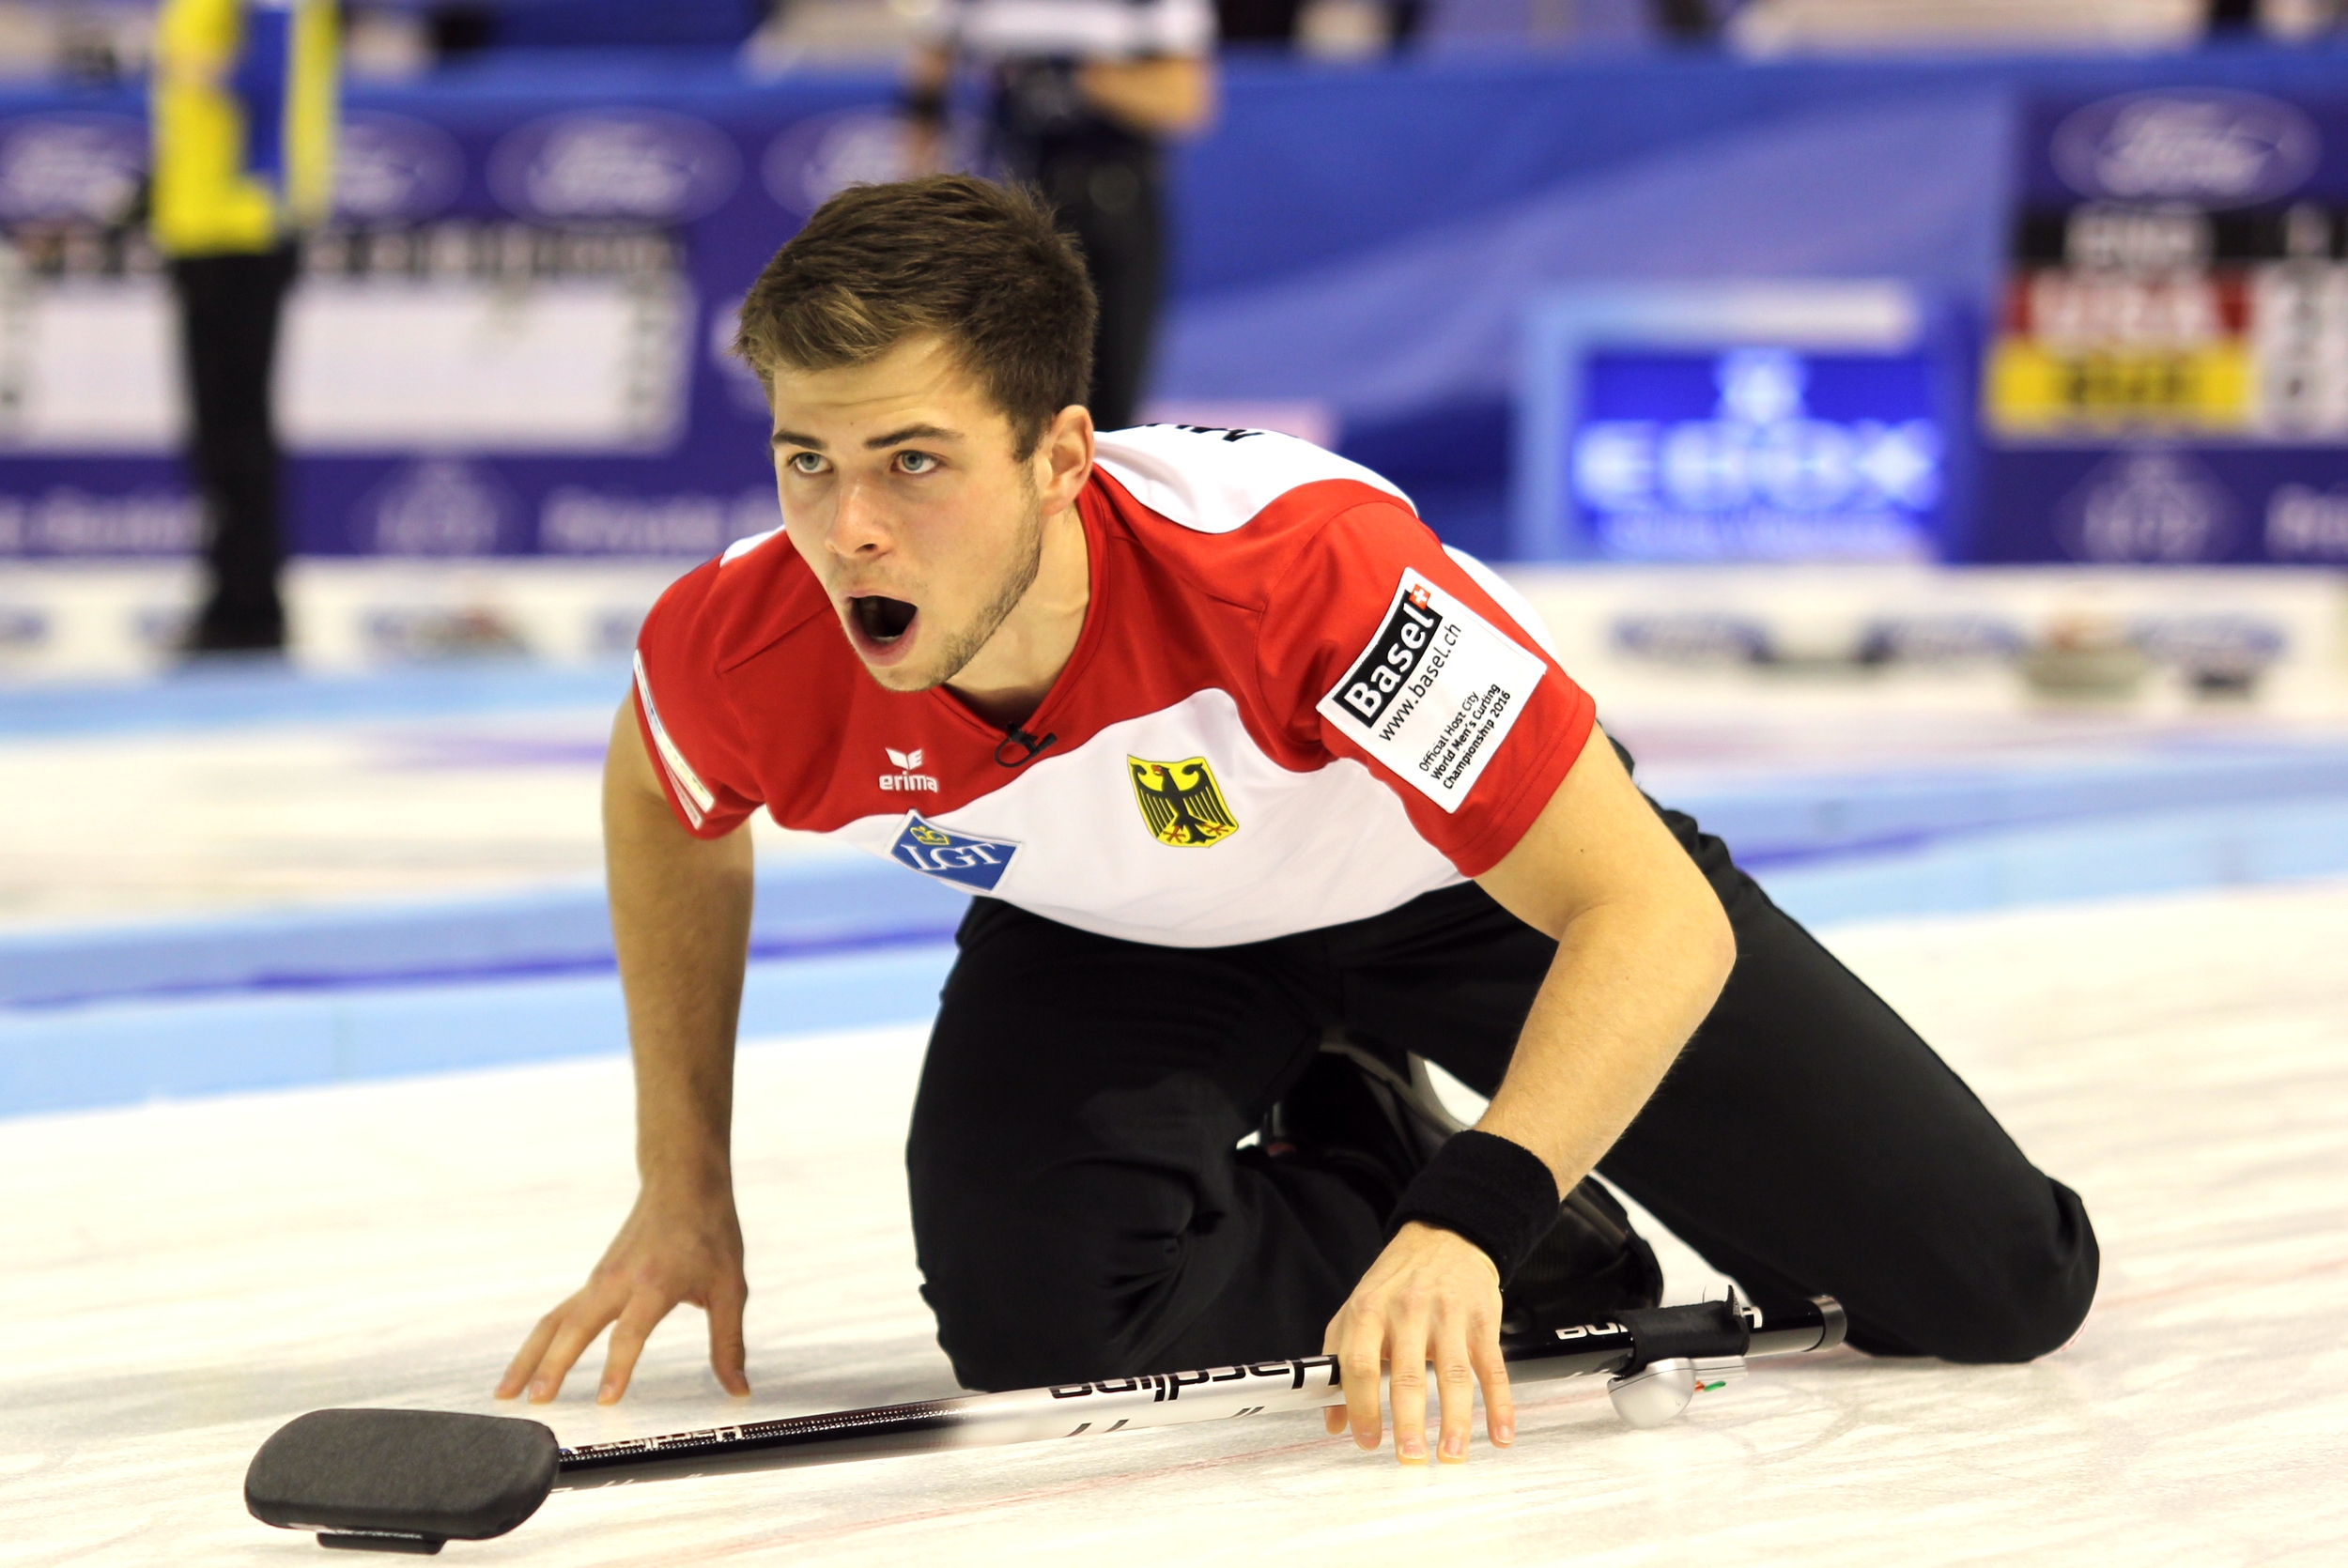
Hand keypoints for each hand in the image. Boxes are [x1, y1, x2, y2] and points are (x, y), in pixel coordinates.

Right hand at [496, 1184, 748, 1404]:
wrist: (682, 1182)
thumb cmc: (711, 1232)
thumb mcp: (730, 1287)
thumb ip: (729, 1343)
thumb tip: (739, 1391)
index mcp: (656, 1283)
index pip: (631, 1331)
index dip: (618, 1367)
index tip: (605, 1401)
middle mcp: (618, 1281)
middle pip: (575, 1326)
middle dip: (553, 1366)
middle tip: (536, 1404)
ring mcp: (600, 1280)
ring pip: (554, 1321)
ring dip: (528, 1357)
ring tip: (505, 1395)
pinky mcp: (593, 1281)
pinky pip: (558, 1314)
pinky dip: (538, 1342)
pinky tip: (527, 1368)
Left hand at [1322, 1221, 1512, 1463]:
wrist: (1444, 1236)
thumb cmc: (1396, 1282)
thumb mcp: (1357, 1309)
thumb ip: (1340, 1363)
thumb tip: (1333, 1421)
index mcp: (1369, 1311)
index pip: (1360, 1364)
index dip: (1361, 1406)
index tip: (1367, 1441)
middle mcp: (1407, 1312)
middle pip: (1407, 1375)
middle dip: (1408, 1421)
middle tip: (1410, 1457)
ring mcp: (1448, 1316)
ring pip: (1454, 1375)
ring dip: (1455, 1421)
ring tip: (1451, 1454)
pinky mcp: (1482, 1321)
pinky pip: (1492, 1368)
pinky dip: (1500, 1404)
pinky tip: (1500, 1434)